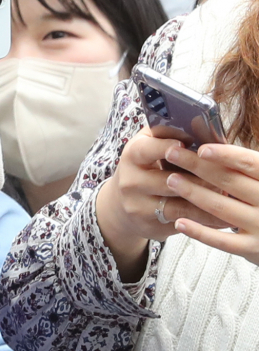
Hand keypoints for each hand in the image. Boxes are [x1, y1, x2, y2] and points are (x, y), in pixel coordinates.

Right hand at [95, 129, 230, 280]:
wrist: (120, 203)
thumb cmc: (143, 167)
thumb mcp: (146, 146)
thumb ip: (167, 134)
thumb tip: (198, 124)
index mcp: (132, 155)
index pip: (149, 149)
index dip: (169, 147)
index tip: (187, 145)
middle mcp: (131, 181)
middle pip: (170, 181)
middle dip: (201, 180)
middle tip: (225, 178)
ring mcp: (139, 205)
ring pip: (180, 206)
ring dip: (208, 202)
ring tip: (230, 198)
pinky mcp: (150, 225)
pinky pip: (184, 223)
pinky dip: (206, 221)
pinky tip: (224, 218)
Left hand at [165, 142, 258, 264]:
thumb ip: (245, 168)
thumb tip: (207, 146)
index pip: (250, 163)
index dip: (225, 154)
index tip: (201, 148)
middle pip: (229, 181)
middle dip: (197, 166)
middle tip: (171, 153)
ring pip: (221, 207)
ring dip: (193, 192)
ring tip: (170, 180)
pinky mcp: (253, 249)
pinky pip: (222, 241)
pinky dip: (199, 231)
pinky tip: (179, 222)